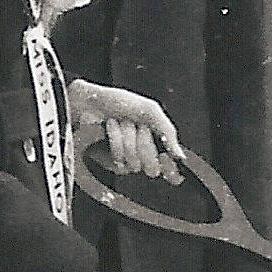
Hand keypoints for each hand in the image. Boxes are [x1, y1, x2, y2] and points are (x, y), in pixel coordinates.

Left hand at [69, 80, 183, 181]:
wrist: (92, 101)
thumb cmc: (119, 102)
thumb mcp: (150, 111)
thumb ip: (167, 132)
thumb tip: (180, 156)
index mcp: (156, 142)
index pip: (170, 169)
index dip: (170, 169)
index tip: (166, 160)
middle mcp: (142, 155)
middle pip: (153, 167)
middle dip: (144, 144)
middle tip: (138, 127)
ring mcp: (126, 160)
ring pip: (135, 163)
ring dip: (127, 137)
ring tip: (120, 122)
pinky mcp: (110, 163)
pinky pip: (119, 161)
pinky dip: (116, 140)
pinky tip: (110, 127)